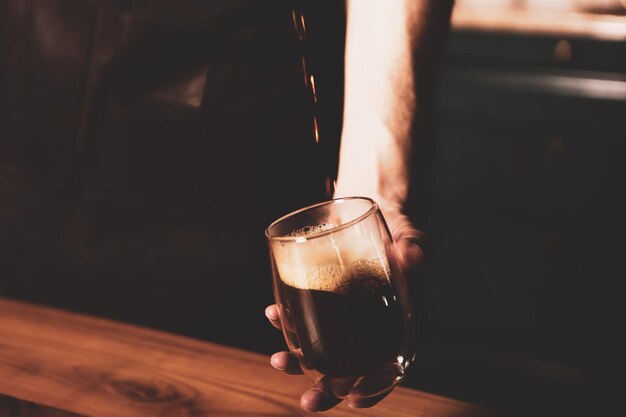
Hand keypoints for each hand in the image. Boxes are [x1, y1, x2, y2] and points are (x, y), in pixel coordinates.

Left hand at [265, 210, 428, 411]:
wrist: (368, 211)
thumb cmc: (398, 232)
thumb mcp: (411, 237)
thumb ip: (416, 247)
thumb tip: (412, 254)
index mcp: (397, 323)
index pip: (389, 366)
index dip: (374, 389)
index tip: (353, 400)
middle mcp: (369, 326)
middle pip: (351, 366)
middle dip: (327, 388)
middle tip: (309, 401)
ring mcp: (343, 314)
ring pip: (322, 346)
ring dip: (298, 359)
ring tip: (279, 360)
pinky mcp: (321, 298)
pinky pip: (304, 315)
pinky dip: (286, 319)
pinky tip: (274, 313)